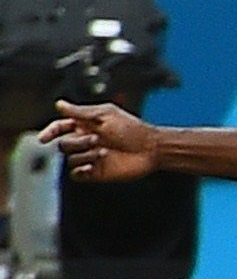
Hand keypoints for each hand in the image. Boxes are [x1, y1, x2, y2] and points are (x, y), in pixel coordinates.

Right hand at [39, 101, 156, 180]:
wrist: (151, 149)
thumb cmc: (132, 129)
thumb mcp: (106, 116)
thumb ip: (80, 112)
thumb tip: (58, 104)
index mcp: (87, 125)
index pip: (60, 127)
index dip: (50, 131)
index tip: (44, 138)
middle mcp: (86, 141)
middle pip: (64, 144)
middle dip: (77, 142)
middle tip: (96, 139)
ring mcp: (90, 157)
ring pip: (70, 159)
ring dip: (85, 155)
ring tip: (104, 152)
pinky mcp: (95, 172)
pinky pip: (76, 174)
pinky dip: (81, 170)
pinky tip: (93, 167)